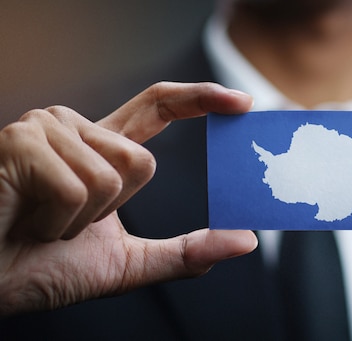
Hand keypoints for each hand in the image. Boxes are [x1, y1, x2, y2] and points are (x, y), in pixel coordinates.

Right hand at [0, 82, 256, 315]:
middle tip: (66, 224)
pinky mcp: (21, 141)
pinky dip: (58, 223)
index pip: (158, 107)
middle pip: (143, 161)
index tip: (241, 103)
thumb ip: (186, 252)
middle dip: (112, 211)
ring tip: (41, 221)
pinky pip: (78, 187)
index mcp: (100, 149)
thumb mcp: (128, 263)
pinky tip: (26, 220)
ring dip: (82, 220)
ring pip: (114, 175)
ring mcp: (45, 129)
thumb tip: (245, 240)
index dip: (200, 99)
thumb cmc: (42, 268)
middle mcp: (74, 128)